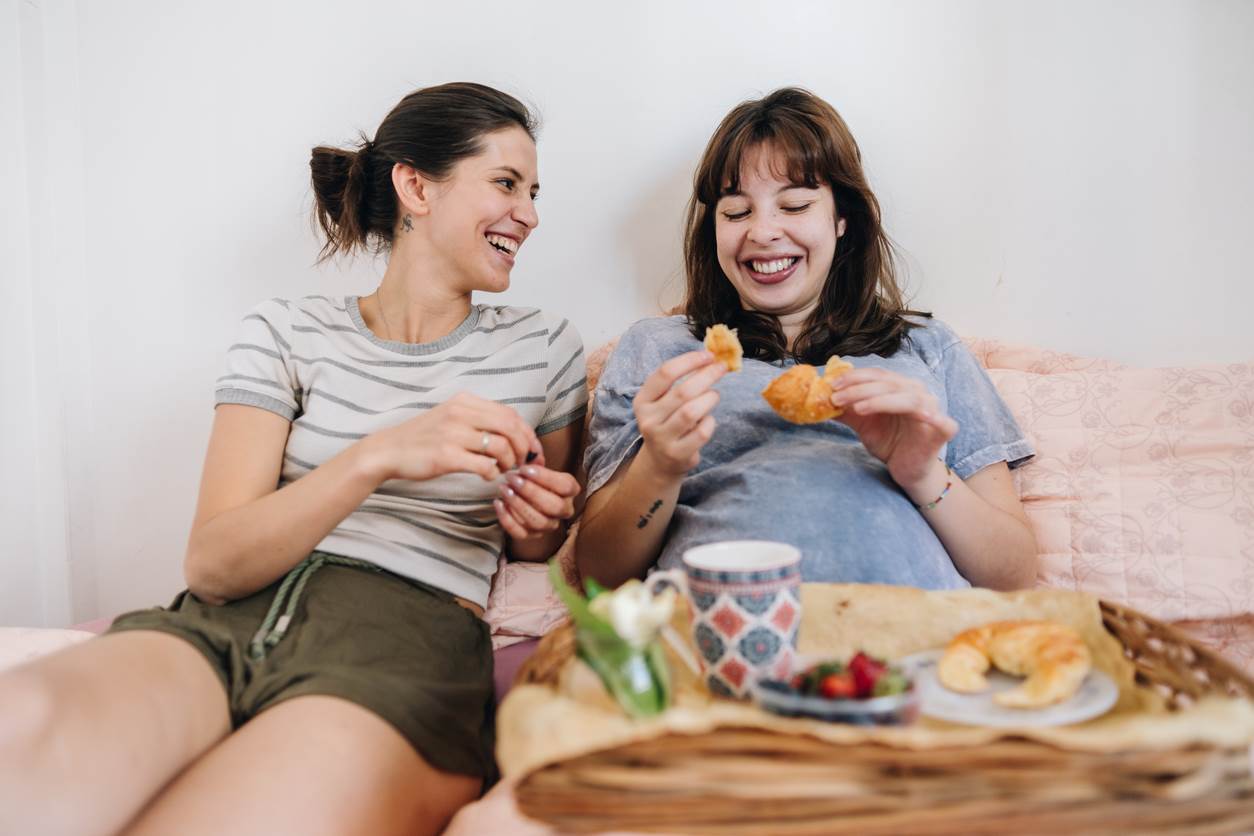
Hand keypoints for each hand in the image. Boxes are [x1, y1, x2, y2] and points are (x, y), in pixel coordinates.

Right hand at [366, 392, 542, 482]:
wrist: (388, 450)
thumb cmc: (423, 437)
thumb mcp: (450, 416)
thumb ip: (478, 418)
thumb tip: (514, 431)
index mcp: (465, 401)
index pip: (509, 413)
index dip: (527, 433)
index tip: (533, 449)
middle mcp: (460, 413)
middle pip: (510, 427)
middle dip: (524, 447)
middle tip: (523, 462)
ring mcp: (453, 434)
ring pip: (501, 446)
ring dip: (510, 462)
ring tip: (504, 469)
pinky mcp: (446, 456)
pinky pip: (484, 465)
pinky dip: (493, 473)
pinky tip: (487, 476)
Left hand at [495, 465, 579, 539]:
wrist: (526, 495)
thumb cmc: (534, 479)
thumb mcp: (536, 466)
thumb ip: (535, 460)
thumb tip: (531, 455)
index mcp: (570, 491)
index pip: (565, 486)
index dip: (545, 478)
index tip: (525, 469)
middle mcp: (564, 510)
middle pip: (553, 506)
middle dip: (530, 491)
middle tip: (512, 479)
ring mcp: (549, 524)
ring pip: (538, 521)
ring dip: (518, 504)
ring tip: (504, 490)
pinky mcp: (533, 535)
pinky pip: (521, 533)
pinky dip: (507, 519)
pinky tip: (498, 503)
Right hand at [633, 350, 725, 477]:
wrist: (660, 461)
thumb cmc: (667, 422)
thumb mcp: (664, 401)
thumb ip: (680, 381)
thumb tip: (710, 359)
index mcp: (643, 400)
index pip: (665, 373)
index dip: (689, 361)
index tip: (708, 355)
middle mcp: (648, 419)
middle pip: (682, 391)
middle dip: (707, 376)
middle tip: (721, 368)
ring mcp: (661, 438)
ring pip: (691, 412)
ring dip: (709, 398)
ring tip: (714, 395)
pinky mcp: (677, 454)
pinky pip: (701, 432)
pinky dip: (710, 422)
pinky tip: (708, 420)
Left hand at [830, 367, 958, 491]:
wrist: (907, 470)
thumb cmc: (889, 442)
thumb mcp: (863, 424)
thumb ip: (845, 410)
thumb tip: (820, 399)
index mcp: (900, 387)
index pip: (878, 375)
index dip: (855, 377)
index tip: (832, 385)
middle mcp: (918, 393)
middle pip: (889, 384)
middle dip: (860, 389)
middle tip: (837, 398)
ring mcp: (933, 410)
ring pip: (908, 399)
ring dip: (880, 400)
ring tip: (857, 409)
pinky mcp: (944, 430)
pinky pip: (942, 421)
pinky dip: (933, 417)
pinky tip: (920, 416)